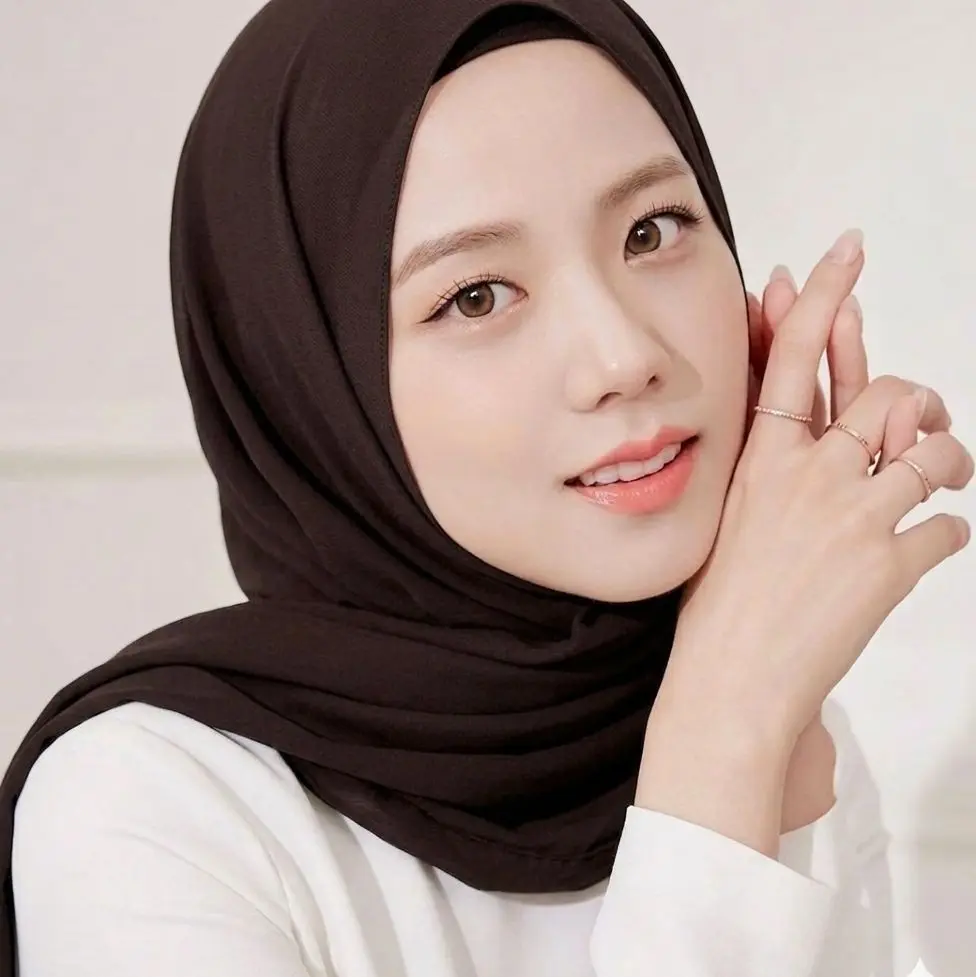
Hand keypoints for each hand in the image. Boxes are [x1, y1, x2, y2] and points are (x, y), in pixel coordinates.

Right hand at [668, 229, 972, 749]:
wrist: (731, 679)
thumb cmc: (723, 600)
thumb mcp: (734, 514)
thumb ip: (776, 459)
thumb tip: (810, 418)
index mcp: (764, 459)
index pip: (795, 354)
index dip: (823, 294)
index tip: (846, 249)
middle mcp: (810, 474)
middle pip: (890, 396)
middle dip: (921, 404)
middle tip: (926, 423)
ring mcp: (852, 517)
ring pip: (935, 452)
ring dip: (947, 462)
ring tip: (937, 482)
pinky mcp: (889, 565)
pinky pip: (949, 528)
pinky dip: (946, 535)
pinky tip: (921, 550)